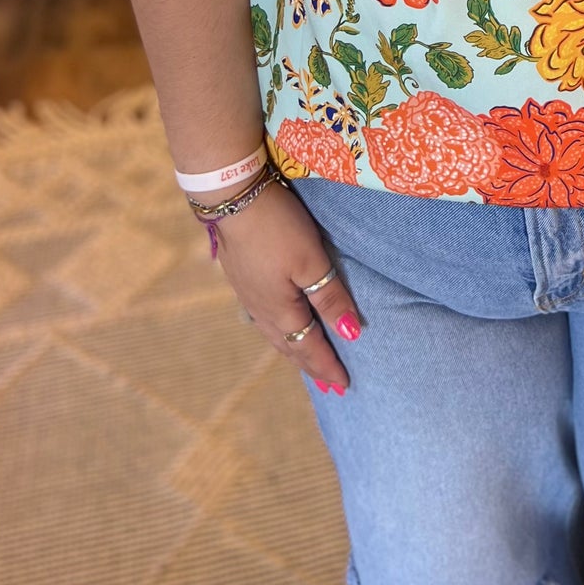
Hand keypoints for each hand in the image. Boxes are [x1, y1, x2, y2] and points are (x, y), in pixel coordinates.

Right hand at [208, 175, 360, 394]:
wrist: (232, 198)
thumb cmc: (278, 229)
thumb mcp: (311, 261)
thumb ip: (329, 298)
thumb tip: (350, 335)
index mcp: (280, 311)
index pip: (309, 347)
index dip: (327, 365)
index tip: (344, 386)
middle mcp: (261, 310)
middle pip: (289, 346)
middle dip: (310, 365)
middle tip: (328, 384)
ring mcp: (248, 295)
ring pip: (274, 334)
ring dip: (293, 350)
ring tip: (305, 360)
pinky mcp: (241, 278)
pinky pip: (264, 319)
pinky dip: (279, 331)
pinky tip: (279, 324)